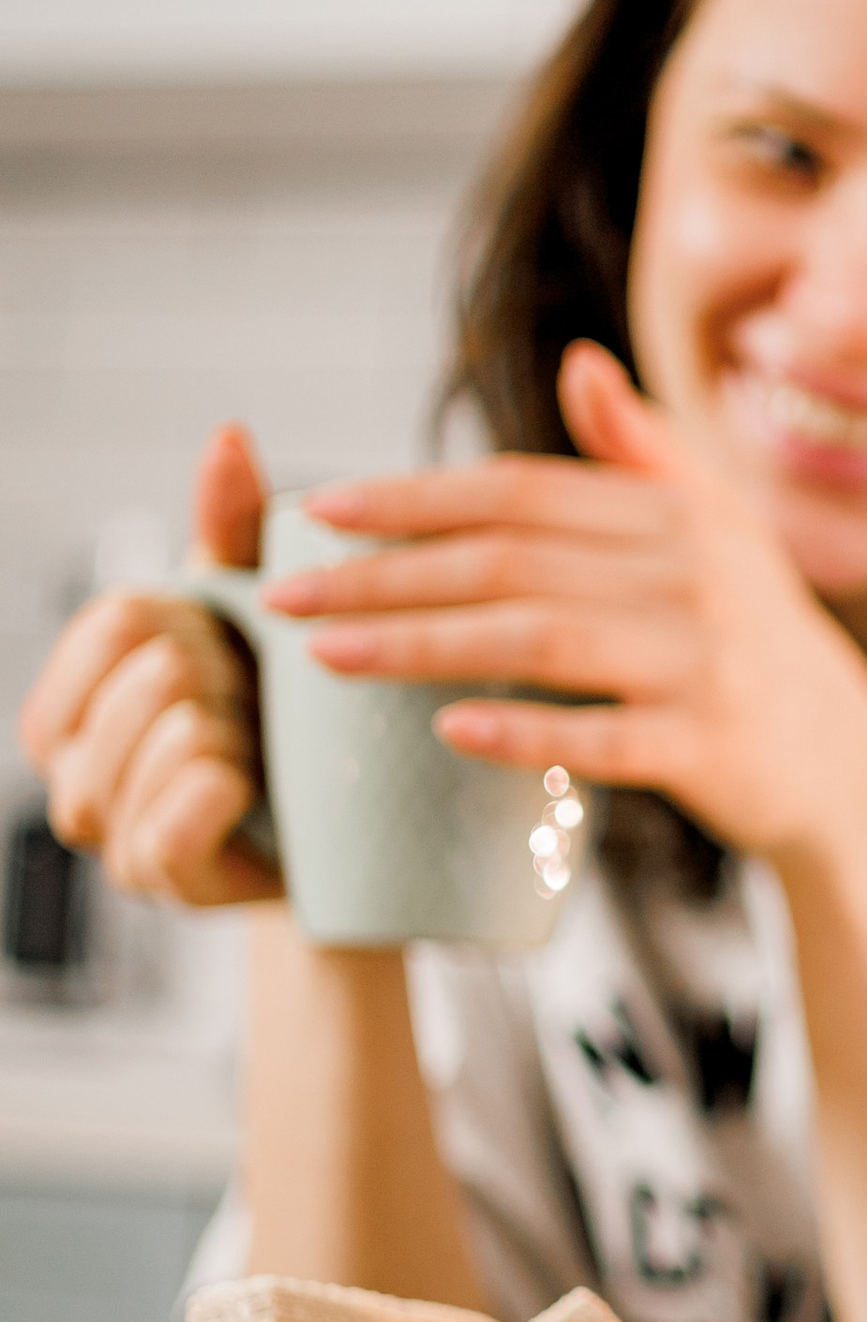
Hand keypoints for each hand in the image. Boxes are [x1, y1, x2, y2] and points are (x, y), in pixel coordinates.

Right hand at [17, 426, 278, 904]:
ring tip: (259, 750)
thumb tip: (228, 437)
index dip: (190, 618)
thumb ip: (232, 531)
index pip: (116, 618)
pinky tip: (249, 786)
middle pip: (150, 672)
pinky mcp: (164, 884)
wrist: (339, 843)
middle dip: (226, 676)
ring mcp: (111, 833)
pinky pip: (175, 822)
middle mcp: (71, 767)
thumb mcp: (255, 618)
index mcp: (73, 698)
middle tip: (256, 711)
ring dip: (236, 731)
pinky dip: (222, 790)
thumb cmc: (282, 721)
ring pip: (171, 738)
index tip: (227, 643)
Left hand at [263, 345, 866, 859]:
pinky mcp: (710, 745)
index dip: (412, 497)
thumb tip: (578, 362)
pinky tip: (449, 728)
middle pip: (508, 561)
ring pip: (536, 639)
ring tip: (326, 655)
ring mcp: (702, 661)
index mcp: (676, 516)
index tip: (315, 510)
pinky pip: (602, 735)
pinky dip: (525, 730)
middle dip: (383, 573)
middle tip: (285, 593)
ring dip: (419, 644)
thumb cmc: (753, 640)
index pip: (518, 492)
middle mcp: (690, 575)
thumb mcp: (718, 530)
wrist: (839, 763)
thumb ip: (643, 450)